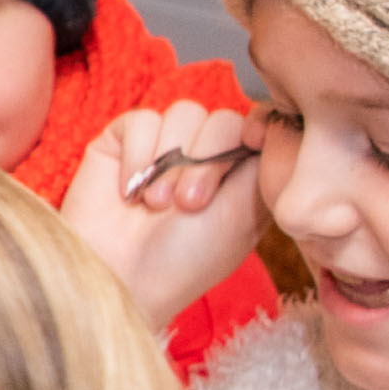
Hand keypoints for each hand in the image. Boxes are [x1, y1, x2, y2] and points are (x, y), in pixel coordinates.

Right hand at [59, 102, 265, 334]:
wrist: (120, 276)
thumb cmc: (186, 258)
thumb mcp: (243, 212)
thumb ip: (262, 163)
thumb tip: (269, 122)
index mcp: (240, 175)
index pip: (258, 128)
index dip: (256, 131)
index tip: (250, 146)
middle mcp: (205, 156)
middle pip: (223, 119)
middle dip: (207, 160)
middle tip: (189, 204)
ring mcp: (164, 146)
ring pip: (184, 113)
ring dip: (171, 161)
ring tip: (156, 204)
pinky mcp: (124, 141)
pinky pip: (142, 120)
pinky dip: (137, 156)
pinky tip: (129, 192)